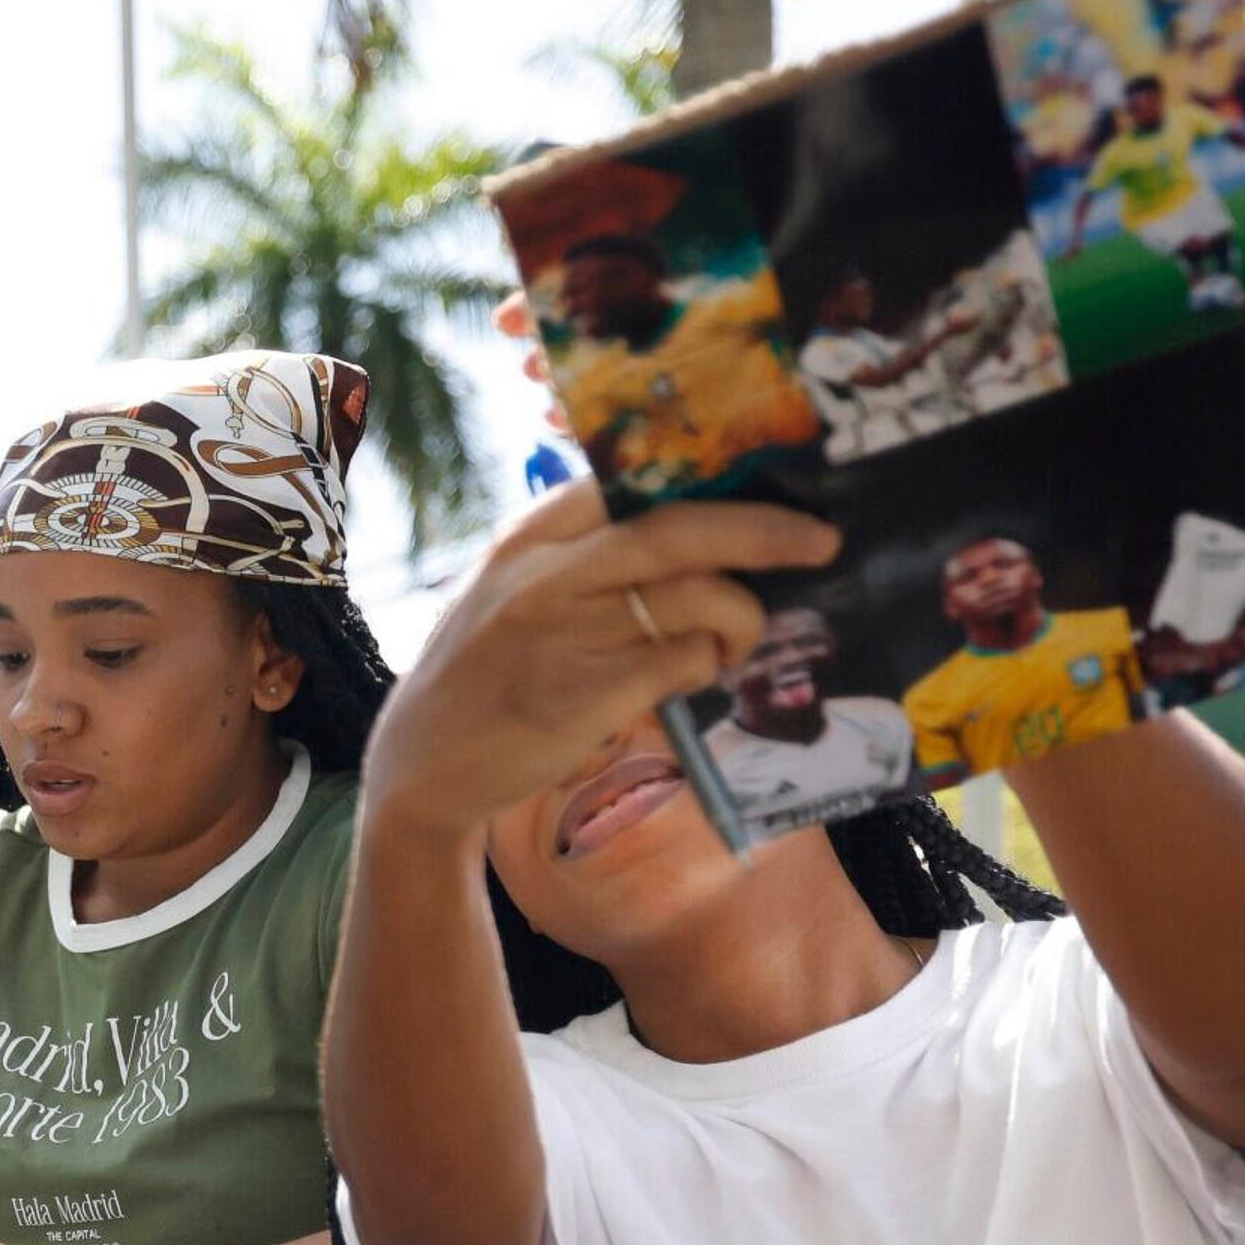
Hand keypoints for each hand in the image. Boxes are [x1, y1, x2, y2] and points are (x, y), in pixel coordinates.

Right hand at [360, 480, 838, 847]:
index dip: (708, 480)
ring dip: (740, 620)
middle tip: (822, 541)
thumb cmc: (478, 674)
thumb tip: (687, 525)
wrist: (422, 765)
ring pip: (697, 599)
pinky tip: (693, 677)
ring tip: (733, 642)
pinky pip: (685, 661)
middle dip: (767, 532)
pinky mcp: (588, 693)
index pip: (631, 482)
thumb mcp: (508, 588)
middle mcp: (547, 573)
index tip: (763, 478)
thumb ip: (576, 551)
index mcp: (530, 536)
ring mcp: (568, 632)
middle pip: (681, 530)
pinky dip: (706, 666)